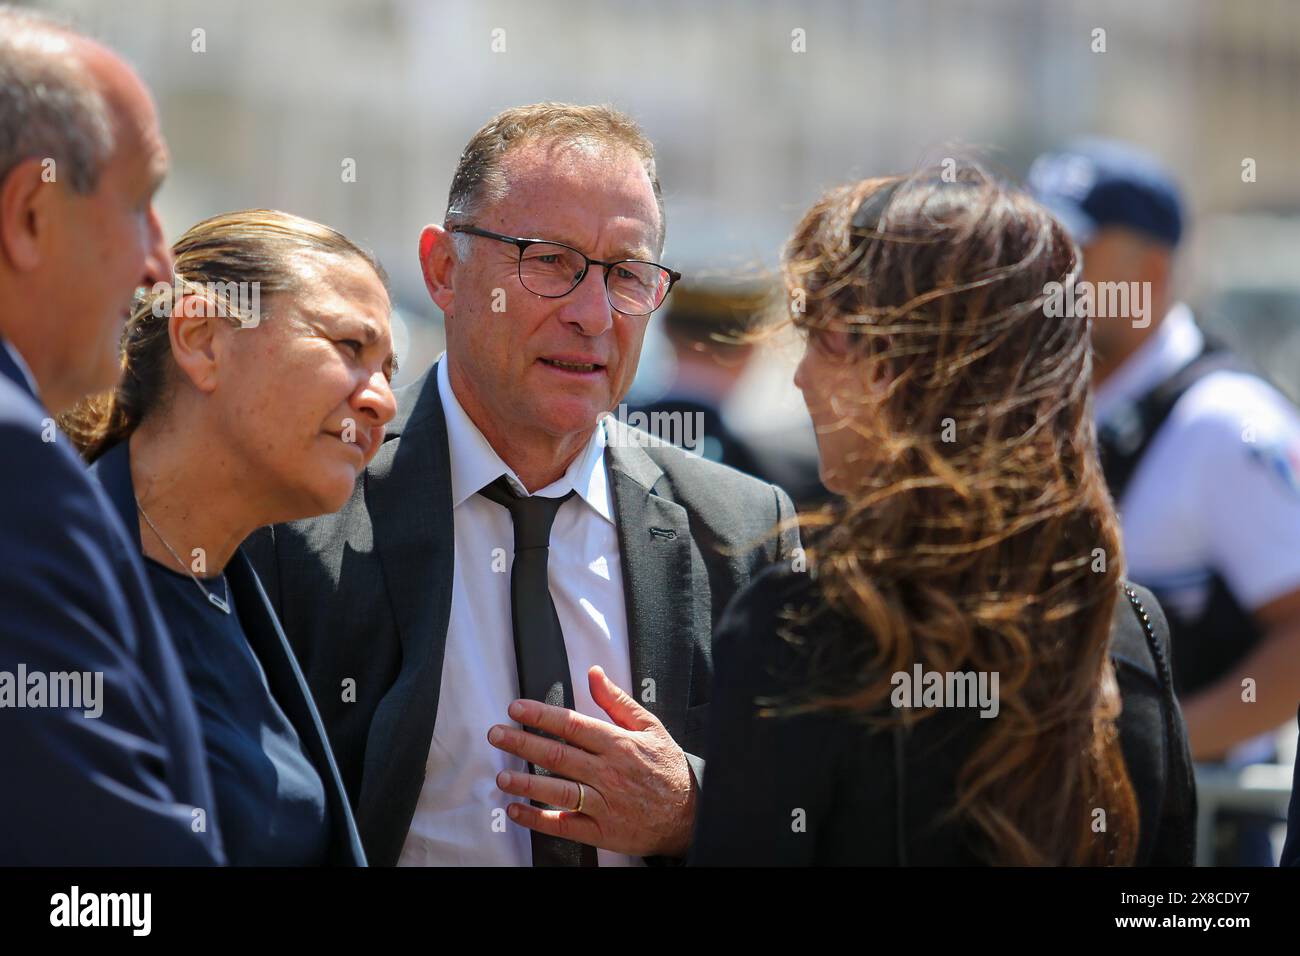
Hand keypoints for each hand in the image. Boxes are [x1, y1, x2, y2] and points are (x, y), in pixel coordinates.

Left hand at [487, 665, 696, 857]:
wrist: (690, 814)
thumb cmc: (667, 768)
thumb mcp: (650, 727)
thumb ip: (617, 701)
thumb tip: (594, 674)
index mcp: (619, 744)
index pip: (572, 725)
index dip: (541, 715)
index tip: (516, 709)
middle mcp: (609, 773)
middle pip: (559, 755)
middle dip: (523, 743)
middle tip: (497, 735)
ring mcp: (605, 804)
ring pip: (559, 791)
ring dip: (527, 783)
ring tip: (503, 775)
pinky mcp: (602, 831)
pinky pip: (565, 824)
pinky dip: (538, 819)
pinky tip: (517, 811)